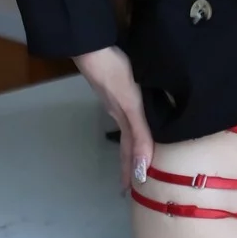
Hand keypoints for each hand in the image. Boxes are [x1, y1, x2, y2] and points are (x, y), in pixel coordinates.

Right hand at [73, 45, 154, 193]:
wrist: (94, 47)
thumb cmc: (115, 74)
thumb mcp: (131, 105)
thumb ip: (140, 134)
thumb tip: (142, 169)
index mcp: (124, 120)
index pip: (131, 151)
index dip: (132, 169)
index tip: (132, 190)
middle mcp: (119, 113)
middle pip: (128, 142)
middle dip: (131, 161)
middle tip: (133, 178)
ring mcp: (115, 99)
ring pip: (127, 126)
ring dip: (132, 142)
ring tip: (137, 152)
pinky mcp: (116, 85)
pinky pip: (126, 110)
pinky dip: (132, 121)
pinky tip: (134, 114)